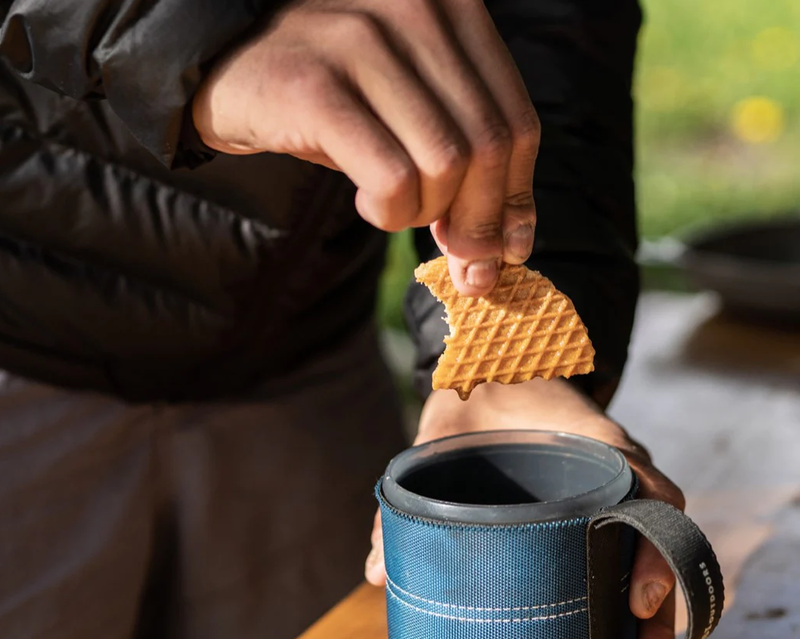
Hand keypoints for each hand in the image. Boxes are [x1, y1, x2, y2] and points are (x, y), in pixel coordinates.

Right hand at [192, 0, 538, 295]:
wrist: (233, 72)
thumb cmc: (336, 101)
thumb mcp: (413, 117)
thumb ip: (468, 160)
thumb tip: (512, 245)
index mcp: (455, 9)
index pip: (518, 123)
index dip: (517, 198)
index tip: (506, 249)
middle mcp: (419, 11)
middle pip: (488, 148)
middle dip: (479, 223)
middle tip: (460, 262)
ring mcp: (365, 42)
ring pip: (444, 166)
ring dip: (424, 214)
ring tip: (393, 208)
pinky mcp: (318, 88)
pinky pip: (391, 179)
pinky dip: (389, 212)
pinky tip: (367, 204)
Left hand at [365, 379, 681, 638]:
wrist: (493, 370)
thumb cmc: (478, 401)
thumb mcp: (445, 434)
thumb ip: (409, 494)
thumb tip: (376, 575)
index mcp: (596, 450)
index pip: (653, 499)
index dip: (655, 554)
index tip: (637, 603)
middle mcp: (619, 478)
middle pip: (662, 551)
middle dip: (661, 621)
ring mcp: (612, 498)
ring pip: (652, 566)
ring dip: (654, 630)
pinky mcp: (592, 515)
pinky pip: (623, 561)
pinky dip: (628, 609)